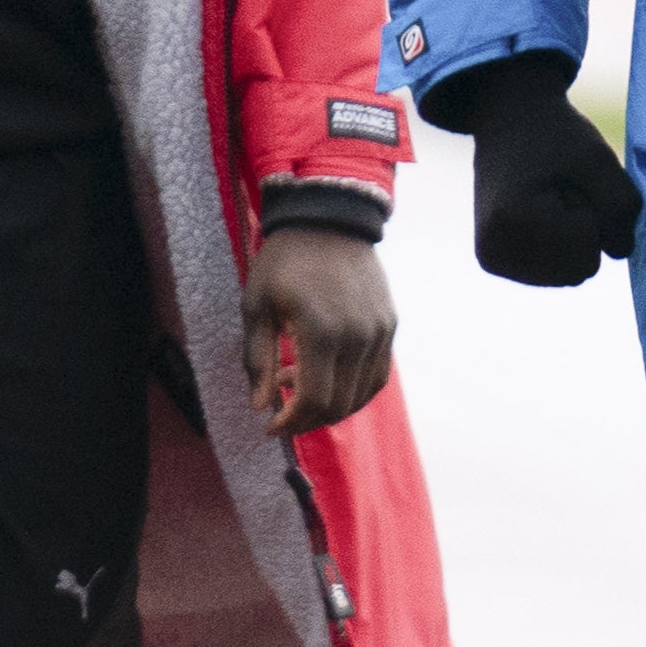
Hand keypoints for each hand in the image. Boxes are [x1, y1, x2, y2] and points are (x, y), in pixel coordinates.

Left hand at [244, 225, 400, 435]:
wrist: (329, 220)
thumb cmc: (285, 261)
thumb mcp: (256, 306)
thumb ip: (258, 359)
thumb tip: (260, 406)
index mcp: (321, 331)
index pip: (314, 399)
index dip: (292, 422)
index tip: (270, 427)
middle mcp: (357, 336)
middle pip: (339, 404)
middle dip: (308, 420)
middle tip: (282, 414)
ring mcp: (379, 332)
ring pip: (361, 394)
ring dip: (331, 406)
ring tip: (301, 390)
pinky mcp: (389, 326)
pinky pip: (376, 374)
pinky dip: (354, 390)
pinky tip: (330, 380)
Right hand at [424, 54, 643, 285]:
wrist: (510, 118)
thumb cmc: (556, 134)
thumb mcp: (598, 159)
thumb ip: (620, 208)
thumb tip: (621, 253)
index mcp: (513, 223)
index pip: (588, 257)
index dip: (591, 217)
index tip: (568, 183)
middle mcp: (494, 249)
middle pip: (578, 272)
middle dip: (583, 231)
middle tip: (561, 190)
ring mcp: (491, 258)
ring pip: (567, 275)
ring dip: (571, 238)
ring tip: (550, 198)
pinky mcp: (494, 260)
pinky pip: (552, 272)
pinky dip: (558, 245)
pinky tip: (541, 212)